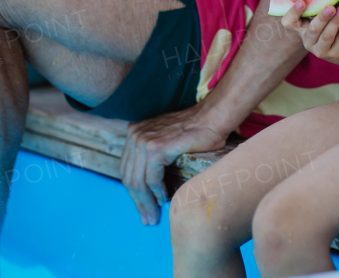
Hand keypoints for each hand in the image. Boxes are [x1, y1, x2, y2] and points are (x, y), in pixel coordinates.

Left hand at [120, 105, 228, 224]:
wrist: (211, 120)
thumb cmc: (194, 133)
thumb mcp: (164, 142)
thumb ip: (151, 158)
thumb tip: (147, 188)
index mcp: (134, 133)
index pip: (127, 170)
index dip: (133, 192)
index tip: (142, 209)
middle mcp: (135, 135)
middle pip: (129, 177)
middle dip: (138, 201)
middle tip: (147, 218)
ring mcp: (144, 140)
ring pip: (138, 181)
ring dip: (146, 202)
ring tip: (154, 215)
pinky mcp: (156, 148)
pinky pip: (151, 178)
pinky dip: (156, 191)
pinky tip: (162, 198)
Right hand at [280, 2, 338, 65]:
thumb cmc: (328, 26)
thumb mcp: (319, 18)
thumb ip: (317, 7)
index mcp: (300, 30)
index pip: (289, 23)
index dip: (293, 12)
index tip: (302, 1)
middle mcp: (308, 42)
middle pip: (313, 30)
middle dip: (322, 18)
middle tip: (330, 7)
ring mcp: (321, 50)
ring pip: (327, 35)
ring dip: (335, 21)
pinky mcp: (336, 53)